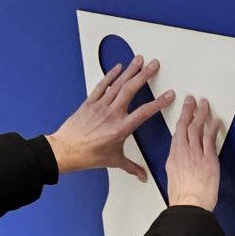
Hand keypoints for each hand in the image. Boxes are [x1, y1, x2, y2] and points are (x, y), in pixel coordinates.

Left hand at [48, 53, 170, 179]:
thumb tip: (142, 175)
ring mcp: (100, 106)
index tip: (169, 94)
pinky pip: (102, 86)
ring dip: (130, 70)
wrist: (65, 150)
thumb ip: (131, 167)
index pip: (145, 112)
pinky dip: (110, 75)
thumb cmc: (88, 155)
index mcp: (121, 128)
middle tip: (154, 65)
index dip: (159, 102)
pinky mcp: (90, 103)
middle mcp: (112, 114)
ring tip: (139, 60)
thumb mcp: (114, 161)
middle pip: (131, 90)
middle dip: (144, 75)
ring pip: (118, 84)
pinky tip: (118, 67)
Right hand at [166, 96, 222, 210]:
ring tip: (205, 105)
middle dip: (190, 111)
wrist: (189, 204)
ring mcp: (196, 154)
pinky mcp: (209, 159)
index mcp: (173, 157)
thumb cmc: (182, 197)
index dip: (181, 119)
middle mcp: (183, 153)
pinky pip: (211, 139)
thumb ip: (178, 164)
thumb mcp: (173, 177)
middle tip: (193, 100)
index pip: (177, 133)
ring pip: (198, 129)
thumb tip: (182, 160)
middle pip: (186, 126)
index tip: (184, 111)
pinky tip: (216, 121)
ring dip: (202, 115)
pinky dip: (213, 128)